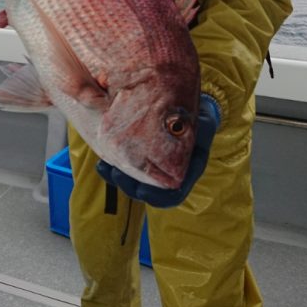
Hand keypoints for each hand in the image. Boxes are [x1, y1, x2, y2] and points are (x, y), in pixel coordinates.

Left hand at [96, 94, 220, 207]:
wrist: (188, 109)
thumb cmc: (199, 115)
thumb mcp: (205, 120)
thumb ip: (204, 127)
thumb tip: (202, 124)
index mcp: (188, 171)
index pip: (173, 194)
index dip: (157, 197)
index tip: (142, 191)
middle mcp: (170, 173)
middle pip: (149, 192)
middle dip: (130, 187)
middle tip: (116, 174)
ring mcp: (155, 168)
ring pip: (135, 183)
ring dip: (118, 178)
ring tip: (105, 166)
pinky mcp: (142, 158)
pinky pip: (126, 169)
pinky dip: (113, 167)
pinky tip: (102, 161)